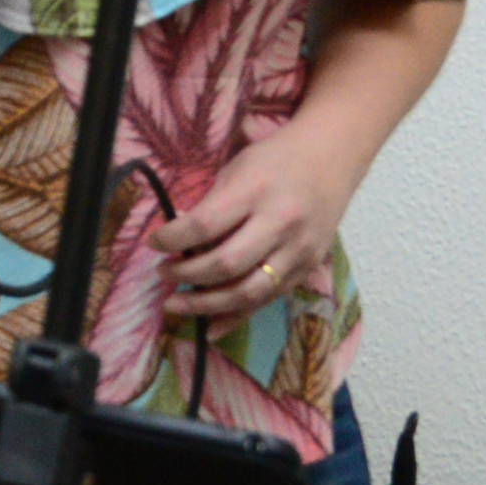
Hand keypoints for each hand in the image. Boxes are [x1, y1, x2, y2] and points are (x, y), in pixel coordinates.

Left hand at [144, 126, 361, 322]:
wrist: (332, 157)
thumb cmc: (275, 159)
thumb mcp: (237, 169)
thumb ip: (213, 206)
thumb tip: (181, 244)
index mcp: (255, 191)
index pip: (205, 225)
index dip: (172, 239)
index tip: (153, 243)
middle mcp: (280, 223)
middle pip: (226, 264)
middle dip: (186, 275)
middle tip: (163, 274)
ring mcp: (297, 250)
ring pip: (249, 292)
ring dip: (207, 305)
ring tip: (176, 305)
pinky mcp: (307, 268)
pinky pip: (268, 300)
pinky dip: (237, 317)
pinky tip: (210, 327)